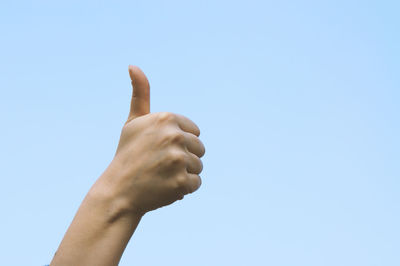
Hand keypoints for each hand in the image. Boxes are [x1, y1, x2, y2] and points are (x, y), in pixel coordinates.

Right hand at [97, 66, 204, 216]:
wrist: (118, 191)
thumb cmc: (128, 154)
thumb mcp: (133, 122)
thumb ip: (140, 94)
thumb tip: (133, 66)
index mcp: (166, 118)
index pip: (195, 132)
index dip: (180, 142)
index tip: (160, 149)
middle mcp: (174, 136)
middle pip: (200, 148)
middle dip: (184, 158)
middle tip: (160, 164)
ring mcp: (178, 159)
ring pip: (199, 166)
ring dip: (184, 173)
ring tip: (162, 176)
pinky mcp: (181, 182)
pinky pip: (196, 183)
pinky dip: (183, 188)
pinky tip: (164, 187)